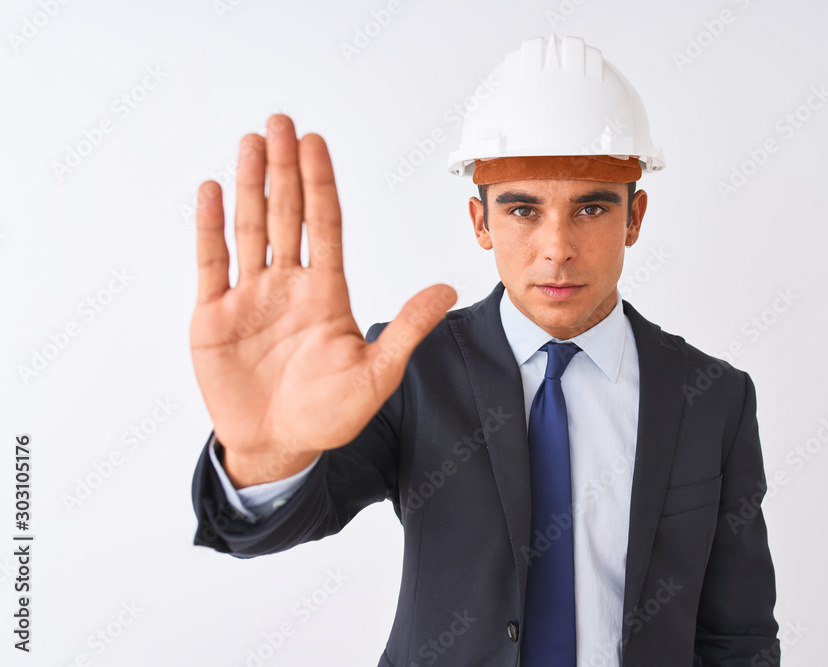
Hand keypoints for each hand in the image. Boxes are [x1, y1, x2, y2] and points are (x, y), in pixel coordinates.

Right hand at [189, 114, 455, 487]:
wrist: (278, 447)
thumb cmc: (329, 415)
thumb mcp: (378, 373)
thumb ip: (408, 329)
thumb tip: (447, 289)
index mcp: (327, 293)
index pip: (325, 225)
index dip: (320, 184)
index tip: (317, 144)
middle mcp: (289, 285)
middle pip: (287, 214)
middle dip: (284, 168)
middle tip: (281, 122)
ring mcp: (250, 297)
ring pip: (250, 227)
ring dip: (250, 184)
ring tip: (251, 142)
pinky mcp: (214, 315)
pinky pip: (211, 261)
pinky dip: (209, 226)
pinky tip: (213, 190)